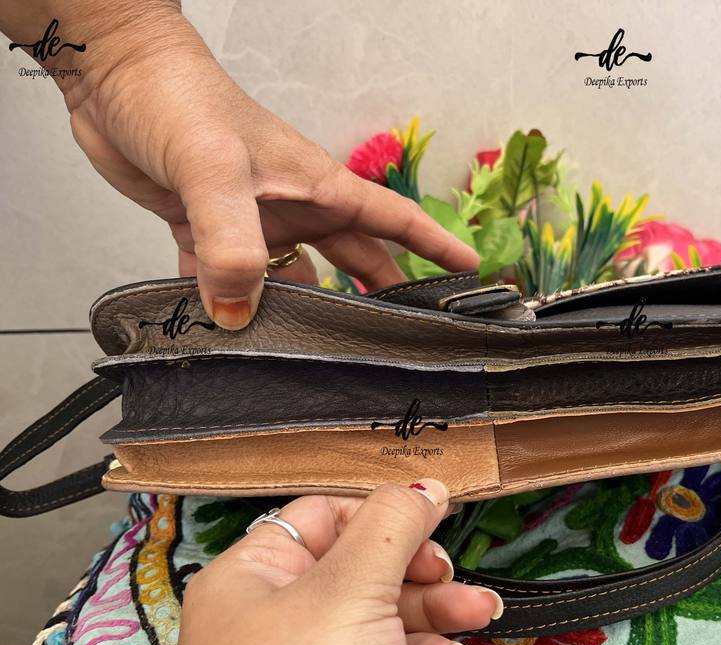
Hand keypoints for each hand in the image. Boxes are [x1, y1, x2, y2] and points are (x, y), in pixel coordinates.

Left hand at [31, 3, 478, 327]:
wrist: (117, 78)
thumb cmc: (182, 101)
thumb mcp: (216, 171)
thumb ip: (233, 244)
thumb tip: (242, 316)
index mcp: (319, 189)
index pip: (394, 220)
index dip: (435, 246)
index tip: (471, 272)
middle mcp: (294, 209)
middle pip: (351, 263)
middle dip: (375, 299)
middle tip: (397, 344)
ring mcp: (252, 221)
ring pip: (290, 280)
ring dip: (293, 314)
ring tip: (302, 357)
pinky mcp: (205, 230)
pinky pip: (226, 280)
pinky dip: (225, 306)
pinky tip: (222, 334)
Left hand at [175, 479, 502, 644]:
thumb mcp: (349, 593)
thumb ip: (391, 528)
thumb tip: (424, 485)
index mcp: (253, 577)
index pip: (323, 516)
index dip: (381, 513)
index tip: (436, 516)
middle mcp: (273, 617)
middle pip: (360, 566)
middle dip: (420, 569)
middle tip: (453, 577)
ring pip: (380, 616)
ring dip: (435, 612)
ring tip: (478, 615)